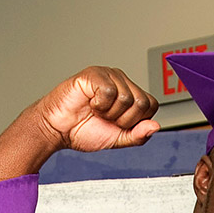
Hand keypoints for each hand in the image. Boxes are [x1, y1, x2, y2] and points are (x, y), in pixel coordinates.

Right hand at [34, 66, 159, 151]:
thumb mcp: (117, 139)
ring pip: (127, 98)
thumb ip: (138, 135)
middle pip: (142, 103)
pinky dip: (99, 105)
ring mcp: (108, 75)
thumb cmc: (84, 131)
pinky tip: (90, 103)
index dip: (136, 122)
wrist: (58, 130)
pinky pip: (110, 91)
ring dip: (109, 113)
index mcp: (130, 94)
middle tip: (105, 119)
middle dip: (123, 120)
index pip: (151, 105)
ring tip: (96, 111)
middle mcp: (122, 81)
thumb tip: (156, 126)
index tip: (117, 124)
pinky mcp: (94, 73)